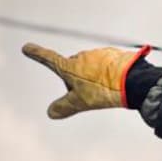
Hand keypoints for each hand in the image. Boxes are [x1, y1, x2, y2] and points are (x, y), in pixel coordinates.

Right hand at [21, 42, 150, 118]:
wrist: (133, 81)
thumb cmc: (104, 90)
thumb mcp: (81, 102)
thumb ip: (65, 107)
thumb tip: (51, 112)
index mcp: (70, 66)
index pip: (49, 59)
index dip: (37, 54)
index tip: (27, 48)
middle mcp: (82, 56)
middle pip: (74, 69)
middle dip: (78, 80)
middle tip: (91, 93)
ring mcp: (98, 54)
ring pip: (92, 67)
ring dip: (95, 77)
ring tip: (106, 89)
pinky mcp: (113, 55)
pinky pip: (107, 65)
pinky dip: (108, 73)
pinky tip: (116, 83)